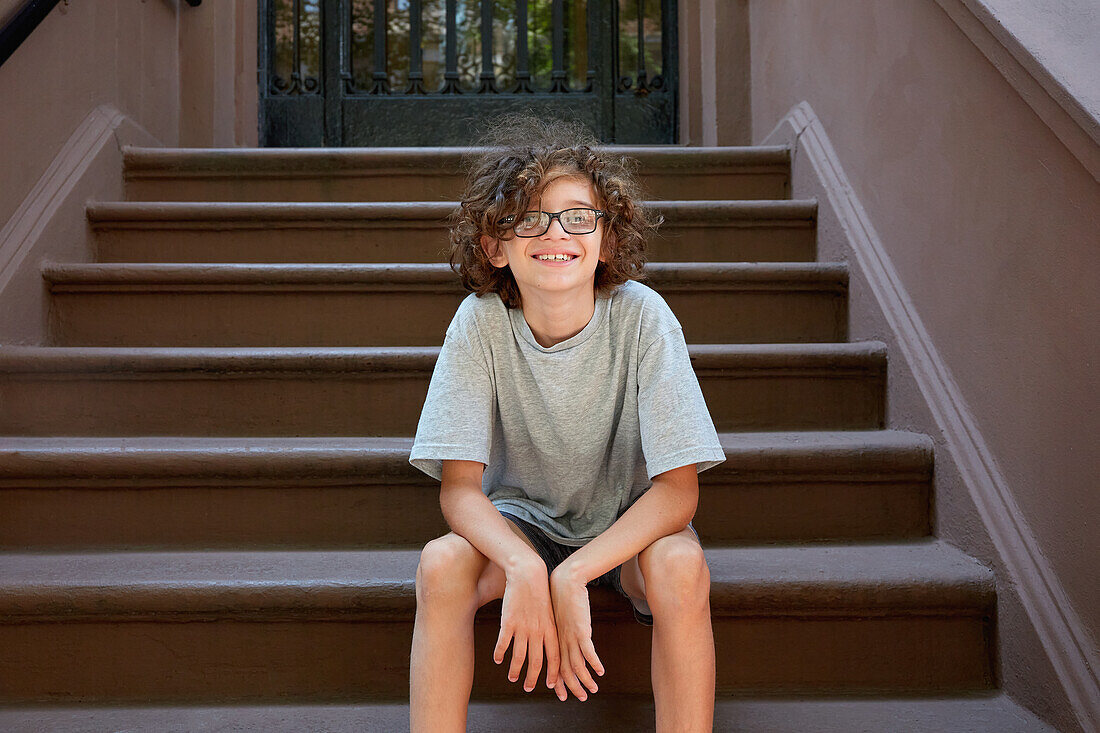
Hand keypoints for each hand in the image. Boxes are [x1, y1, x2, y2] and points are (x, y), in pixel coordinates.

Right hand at [495, 556, 561, 694]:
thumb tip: (549, 643)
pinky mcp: (509, 621)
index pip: (554, 657)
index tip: (551, 685)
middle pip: (536, 661)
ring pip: (519, 656)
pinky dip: (500, 654)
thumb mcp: (550, 612)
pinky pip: (504, 643)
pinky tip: (498, 660)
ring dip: (515, 670)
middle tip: (529, 688)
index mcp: (551, 629)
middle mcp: (538, 631)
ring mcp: (523, 627)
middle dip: (533, 678)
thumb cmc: (539, 592)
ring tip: (512, 678)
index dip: (553, 673)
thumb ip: (549, 629)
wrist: (528, 574)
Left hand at [548, 562, 604, 701]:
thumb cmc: (562, 599)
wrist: (565, 582)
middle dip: (573, 687)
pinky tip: (600, 672)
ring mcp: (570, 637)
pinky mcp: (581, 630)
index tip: (562, 695)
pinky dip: (594, 664)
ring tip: (593, 689)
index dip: (558, 683)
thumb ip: (562, 632)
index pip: (555, 667)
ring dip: (585, 680)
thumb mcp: (559, 619)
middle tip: (581, 698)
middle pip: (565, 671)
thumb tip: (567, 642)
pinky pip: (588, 652)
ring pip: (576, 665)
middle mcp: (560, 642)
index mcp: (554, 640)